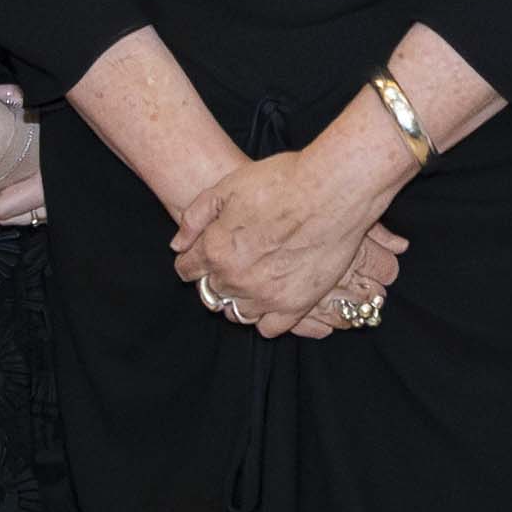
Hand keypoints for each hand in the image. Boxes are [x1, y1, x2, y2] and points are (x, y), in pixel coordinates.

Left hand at [173, 124, 403, 329]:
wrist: (332, 190)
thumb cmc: (282, 182)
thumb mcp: (227, 186)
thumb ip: (196, 217)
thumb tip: (178, 244)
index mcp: (215, 249)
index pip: (187, 270)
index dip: (192, 261)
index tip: (202, 256)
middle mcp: (235, 278)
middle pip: (211, 291)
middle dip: (216, 278)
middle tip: (235, 262)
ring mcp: (265, 296)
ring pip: (237, 313)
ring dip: (239, 299)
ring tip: (253, 281)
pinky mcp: (295, 305)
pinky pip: (269, 329)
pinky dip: (265, 318)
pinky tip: (272, 299)